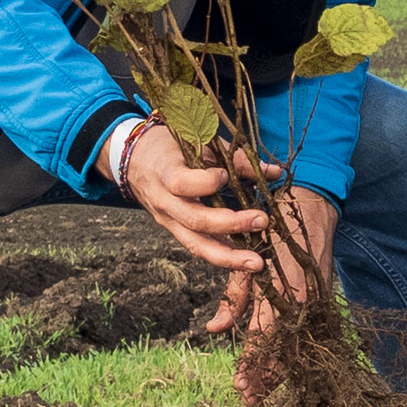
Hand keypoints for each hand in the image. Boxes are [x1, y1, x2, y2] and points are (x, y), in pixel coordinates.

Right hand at [120, 125, 272, 277]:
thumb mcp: (196, 142)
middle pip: (194, 220)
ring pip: (196, 244)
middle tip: (262, 221)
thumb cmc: (168, 146)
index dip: (206, 182)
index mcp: (165, 173)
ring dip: (229, 257)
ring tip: (256, 264)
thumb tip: (273, 171)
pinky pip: (197, 247)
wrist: (133, 160)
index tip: (225, 176)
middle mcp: (165, 202)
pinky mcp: (174, 231)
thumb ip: (234, 158)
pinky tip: (243, 262)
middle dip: (231, 224)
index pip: (182, 183)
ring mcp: (168, 221)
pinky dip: (221, 255)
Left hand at [207, 184, 338, 397]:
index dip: (252, 362)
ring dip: (280, 370)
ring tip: (262, 391)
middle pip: (283, 349)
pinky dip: (294, 351)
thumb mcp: (249, 258)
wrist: (315, 204)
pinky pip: (308, 332)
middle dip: (265, 375)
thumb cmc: (276, 225)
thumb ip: (235, 295)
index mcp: (282, 289)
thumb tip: (215, 329)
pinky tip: (284, 367)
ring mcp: (317, 301)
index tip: (239, 384)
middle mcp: (303, 300)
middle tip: (248, 397)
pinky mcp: (324, 299)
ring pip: (298, 345)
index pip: (265, 336)